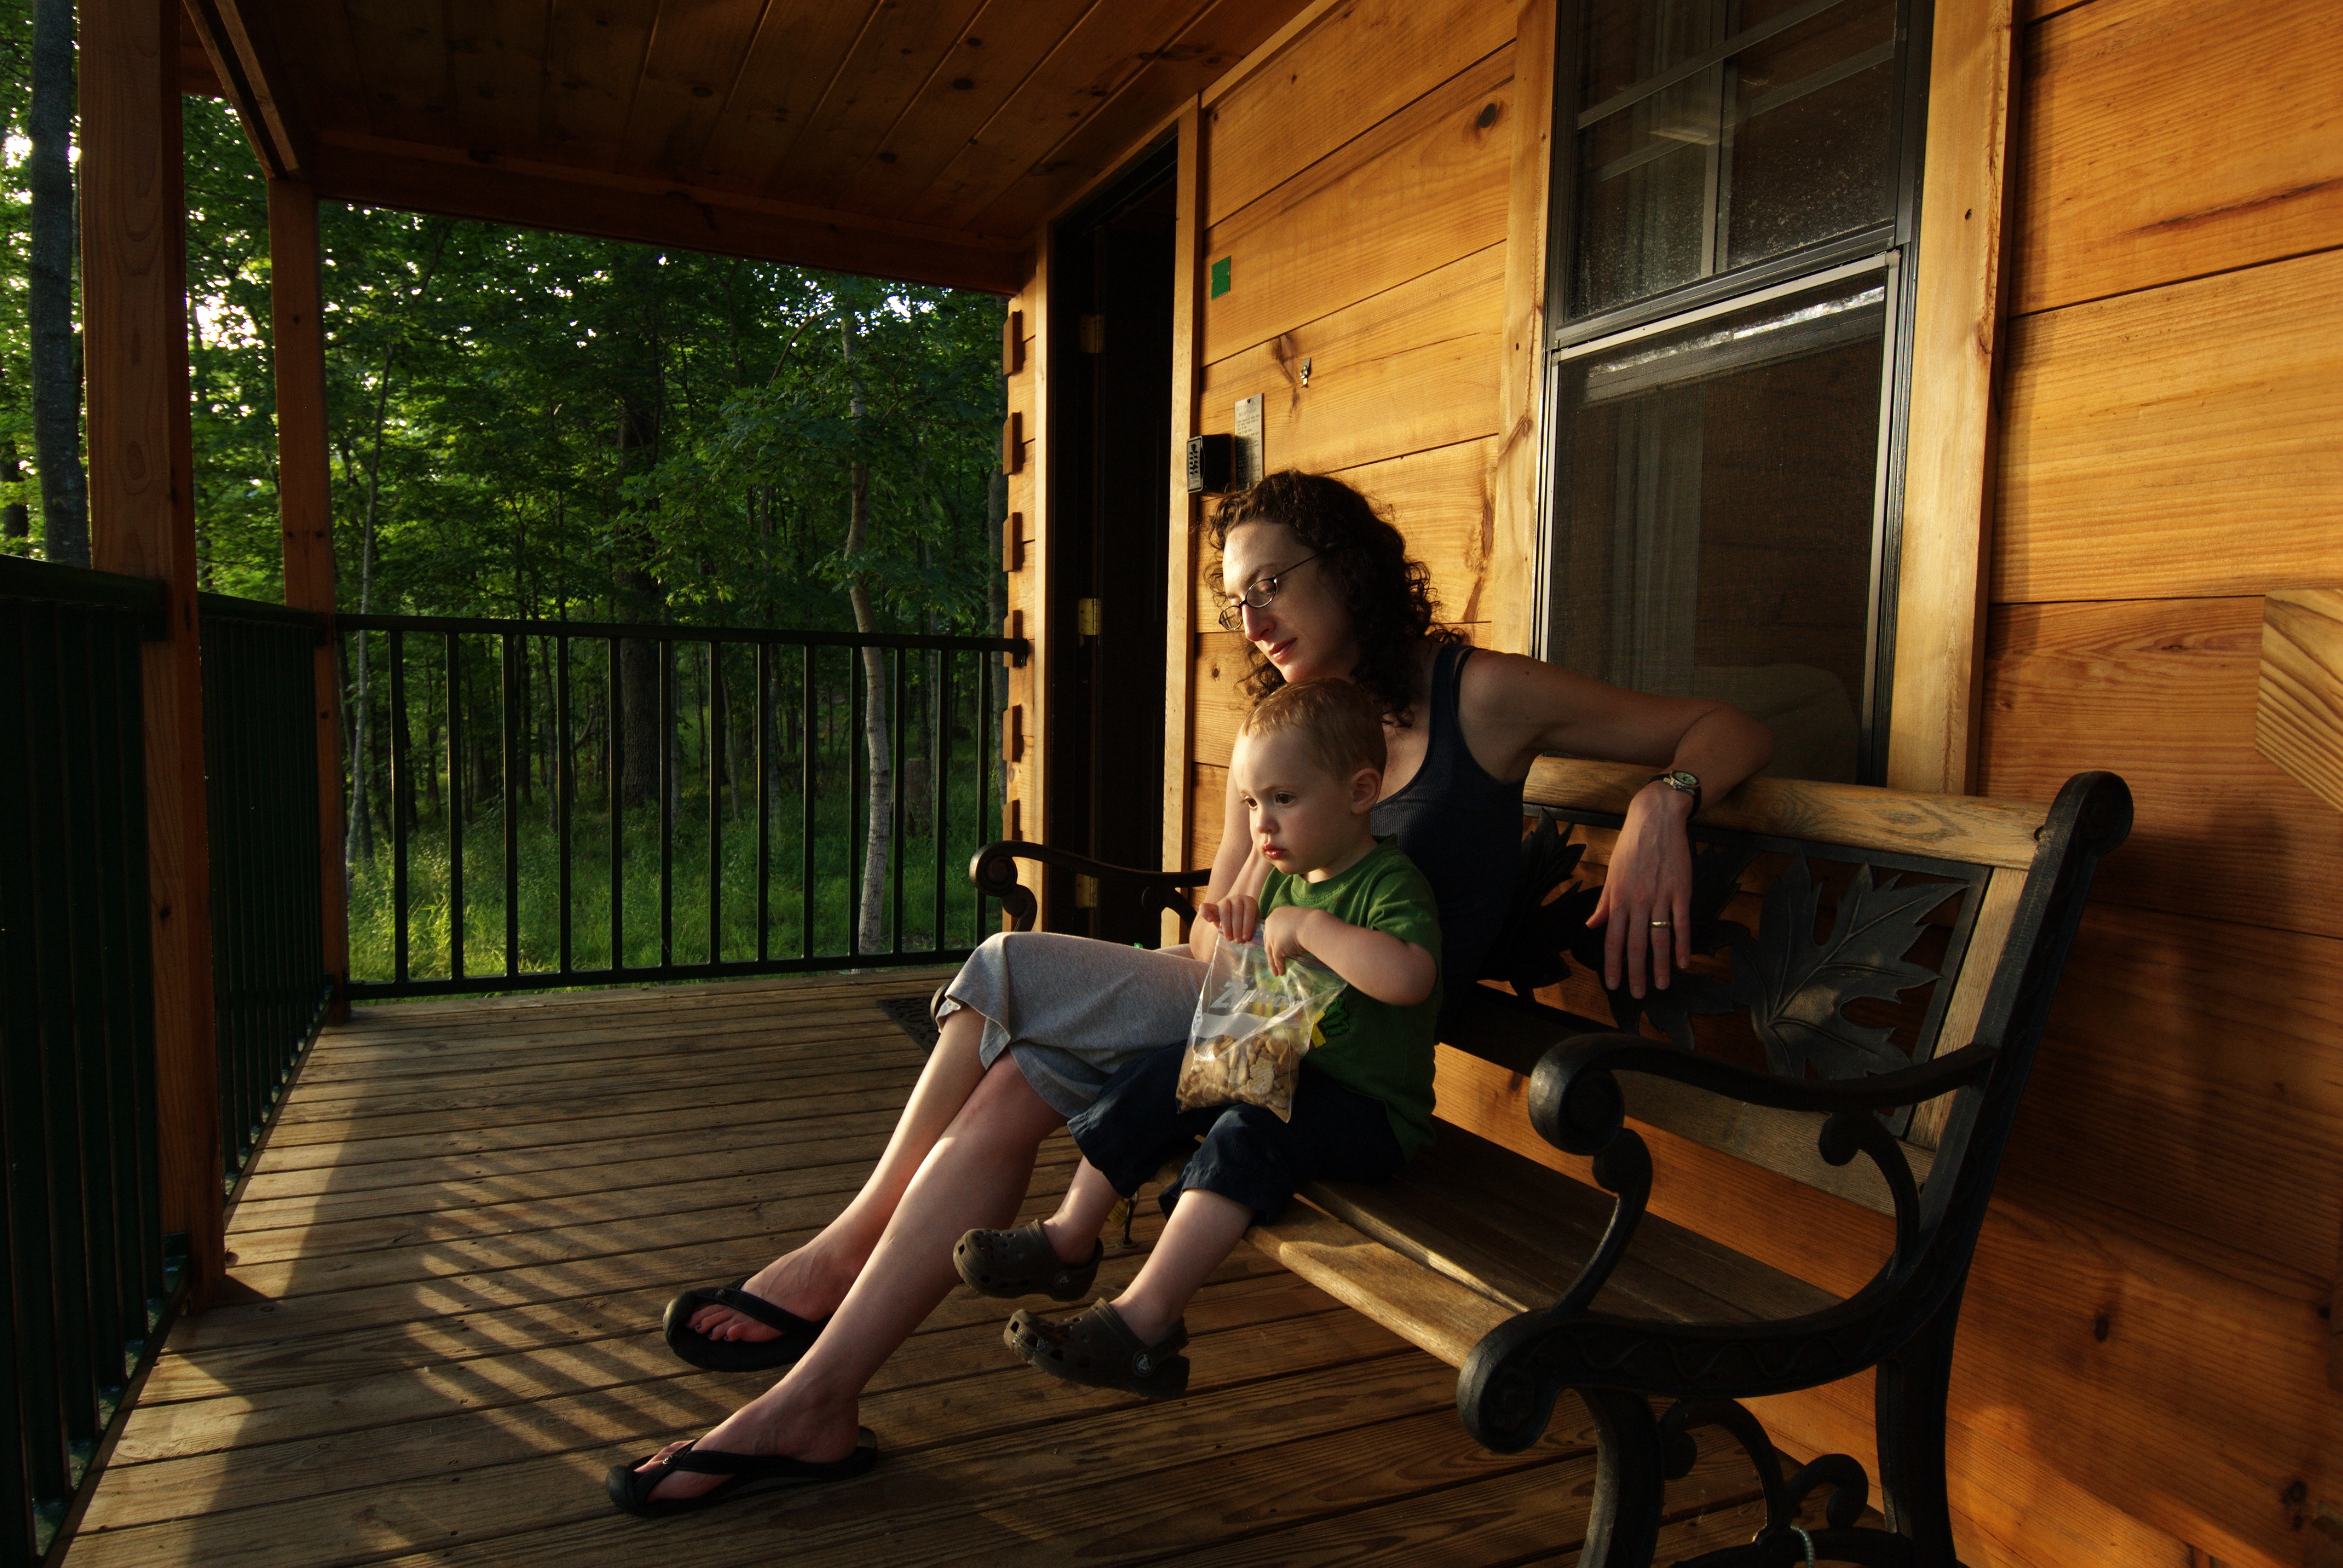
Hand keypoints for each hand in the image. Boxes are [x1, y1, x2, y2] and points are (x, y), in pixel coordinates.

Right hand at [1199, 893, 1258, 943]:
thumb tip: (1251, 945)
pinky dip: (1206, 912)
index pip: (1249, 911)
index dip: (1248, 925)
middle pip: (1236, 911)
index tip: (1246, 938)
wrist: (1236, 920)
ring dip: (1227, 926)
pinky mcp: (1213, 907)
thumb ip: (1252, 933)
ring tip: (1229, 938)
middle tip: (1238, 941)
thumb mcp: (1251, 927)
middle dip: (1237, 928)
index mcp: (1248, 902)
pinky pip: (1205, 907)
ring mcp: (1224, 901)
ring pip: (1224, 910)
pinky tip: (1209, 920)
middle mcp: (1237, 898)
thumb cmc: (1246, 924)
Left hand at [1260, 905, 1315, 976]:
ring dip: (1273, 964)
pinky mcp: (1276, 948)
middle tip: (1273, 961)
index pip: (1270, 929)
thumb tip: (1291, 939)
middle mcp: (1269, 926)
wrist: (1312, 925)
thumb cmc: (1309, 920)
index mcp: (1275, 915)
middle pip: (1268, 942)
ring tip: (1276, 973)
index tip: (1273, 946)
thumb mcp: (1296, 920)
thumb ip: (1290, 927)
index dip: (1272, 939)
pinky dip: (1280, 967)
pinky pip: (1277, 960)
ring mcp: (1272, 937)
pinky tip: (1281, 972)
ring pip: (1270, 953)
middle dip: (1270, 954)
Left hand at [1587, 781, 1693, 997]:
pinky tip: (1684, 962)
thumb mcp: (1612, 873)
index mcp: (1618, 897)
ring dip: (1661, 965)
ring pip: (1659, 938)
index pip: (1612, 938)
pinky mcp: (1681, 890)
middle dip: (1636, 973)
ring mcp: (1660, 896)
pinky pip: (1681, 923)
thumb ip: (1604, 902)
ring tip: (1662, 985)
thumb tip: (1592, 924)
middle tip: (1639, 994)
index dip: (1612, 964)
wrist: (1656, 819)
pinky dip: (1682, 944)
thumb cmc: (1631, 846)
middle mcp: (1637, 900)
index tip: (1612, 984)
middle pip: (1635, 944)